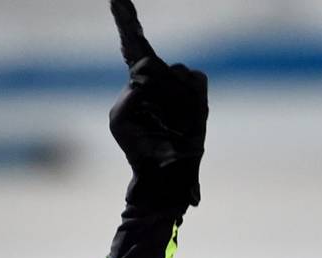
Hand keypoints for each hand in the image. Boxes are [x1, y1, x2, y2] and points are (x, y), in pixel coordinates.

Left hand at [109, 0, 207, 207]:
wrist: (165, 173)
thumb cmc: (139, 148)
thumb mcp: (121, 119)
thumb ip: (131, 93)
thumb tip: (149, 79)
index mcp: (138, 83)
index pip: (132, 45)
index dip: (126, 20)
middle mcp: (160, 81)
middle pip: (149, 57)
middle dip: (139, 55)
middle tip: (134, 56)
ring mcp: (181, 88)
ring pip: (175, 70)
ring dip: (166, 91)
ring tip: (164, 118)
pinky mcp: (200, 98)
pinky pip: (194, 79)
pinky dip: (186, 91)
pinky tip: (180, 112)